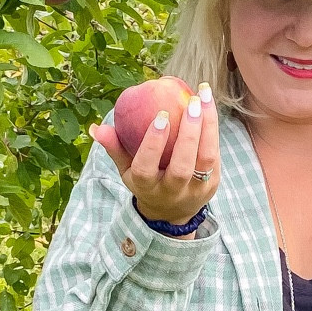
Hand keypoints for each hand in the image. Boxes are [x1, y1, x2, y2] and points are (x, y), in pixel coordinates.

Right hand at [89, 83, 219, 227]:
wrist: (172, 213)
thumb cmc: (146, 182)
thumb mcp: (127, 170)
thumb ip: (115, 148)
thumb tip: (97, 127)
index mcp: (146, 188)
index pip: (146, 167)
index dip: (153, 143)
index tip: (161, 116)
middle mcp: (171, 192)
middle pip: (181, 166)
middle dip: (188, 133)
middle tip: (191, 102)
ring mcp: (194, 190)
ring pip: (205, 159)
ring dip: (208, 127)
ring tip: (204, 97)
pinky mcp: (212, 185)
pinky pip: (215, 155)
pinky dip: (213, 130)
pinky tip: (209, 106)